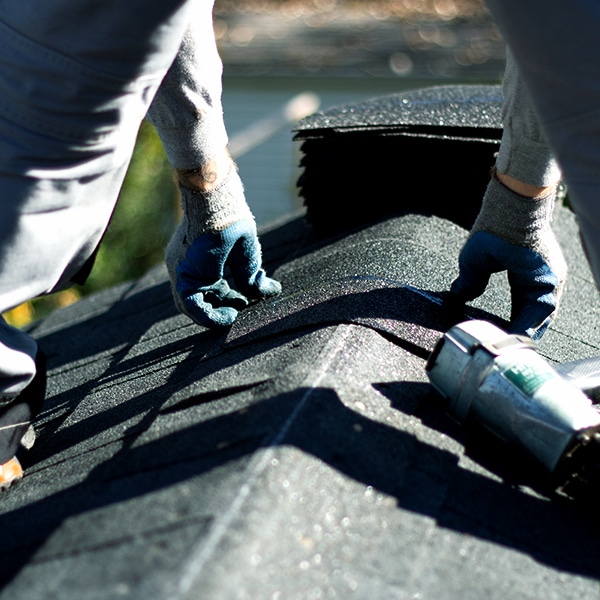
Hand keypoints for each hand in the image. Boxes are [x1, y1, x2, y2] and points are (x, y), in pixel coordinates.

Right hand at [166, 169, 280, 327]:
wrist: (211, 187)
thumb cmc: (229, 218)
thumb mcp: (246, 251)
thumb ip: (253, 276)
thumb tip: (268, 291)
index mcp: (190, 273)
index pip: (195, 310)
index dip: (215, 318)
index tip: (235, 315)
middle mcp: (179, 270)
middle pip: (195, 304)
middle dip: (218, 309)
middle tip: (241, 307)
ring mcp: (178, 261)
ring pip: (195, 292)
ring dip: (216, 297)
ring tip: (240, 296)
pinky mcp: (183, 254)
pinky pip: (194, 279)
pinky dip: (211, 285)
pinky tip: (231, 280)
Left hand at [449, 173, 566, 340]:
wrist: (514, 198)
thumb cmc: (498, 225)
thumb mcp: (475, 259)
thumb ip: (467, 282)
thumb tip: (456, 297)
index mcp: (540, 283)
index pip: (530, 322)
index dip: (514, 337)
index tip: (498, 347)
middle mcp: (550, 281)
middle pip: (538, 319)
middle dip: (521, 333)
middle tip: (502, 348)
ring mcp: (548, 274)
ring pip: (537, 308)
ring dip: (523, 321)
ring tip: (506, 337)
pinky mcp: (542, 267)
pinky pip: (535, 295)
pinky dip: (523, 307)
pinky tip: (511, 316)